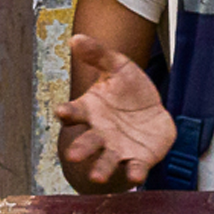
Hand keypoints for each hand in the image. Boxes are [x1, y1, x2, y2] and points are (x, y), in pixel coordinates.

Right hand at [55, 36, 175, 189]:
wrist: (151, 112)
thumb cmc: (127, 91)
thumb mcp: (117, 66)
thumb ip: (98, 54)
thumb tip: (75, 38)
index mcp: (89, 111)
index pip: (74, 112)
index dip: (67, 112)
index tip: (61, 112)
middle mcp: (99, 134)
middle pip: (87, 142)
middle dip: (80, 149)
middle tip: (73, 154)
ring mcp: (117, 149)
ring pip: (106, 161)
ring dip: (101, 169)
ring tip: (98, 176)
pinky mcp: (138, 159)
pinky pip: (134, 168)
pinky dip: (134, 172)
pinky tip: (136, 175)